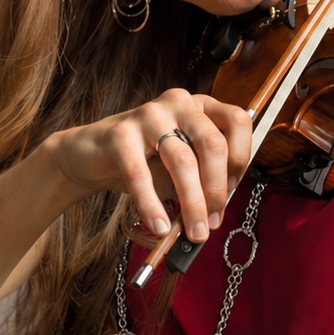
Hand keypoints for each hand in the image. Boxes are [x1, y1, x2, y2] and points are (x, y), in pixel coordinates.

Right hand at [42, 89, 252, 242]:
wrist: (93, 153)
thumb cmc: (146, 160)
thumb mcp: (182, 165)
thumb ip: (203, 180)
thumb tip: (217, 213)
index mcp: (201, 106)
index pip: (237, 121)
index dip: (241, 159)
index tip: (232, 191)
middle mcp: (179, 103)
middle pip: (212, 144)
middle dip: (216, 189)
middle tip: (213, 222)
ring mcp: (149, 114)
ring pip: (182, 160)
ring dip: (192, 203)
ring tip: (194, 231)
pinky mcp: (120, 133)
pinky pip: (141, 174)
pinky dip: (152, 205)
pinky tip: (159, 226)